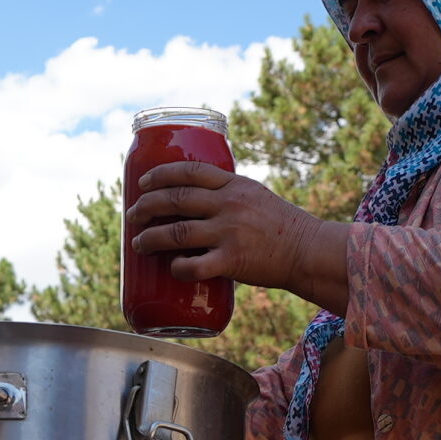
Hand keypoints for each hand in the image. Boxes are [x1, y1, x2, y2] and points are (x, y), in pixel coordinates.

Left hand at [125, 162, 352, 315]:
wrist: (308, 251)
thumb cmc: (281, 226)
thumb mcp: (255, 197)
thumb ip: (227, 195)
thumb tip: (191, 200)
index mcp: (234, 185)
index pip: (190, 171)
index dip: (161, 174)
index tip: (144, 182)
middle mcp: (229, 205)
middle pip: (175, 199)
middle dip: (146, 206)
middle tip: (132, 215)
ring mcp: (230, 233)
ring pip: (177, 233)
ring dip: (151, 239)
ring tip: (138, 244)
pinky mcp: (233, 261)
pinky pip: (195, 266)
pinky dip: (178, 268)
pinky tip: (171, 269)